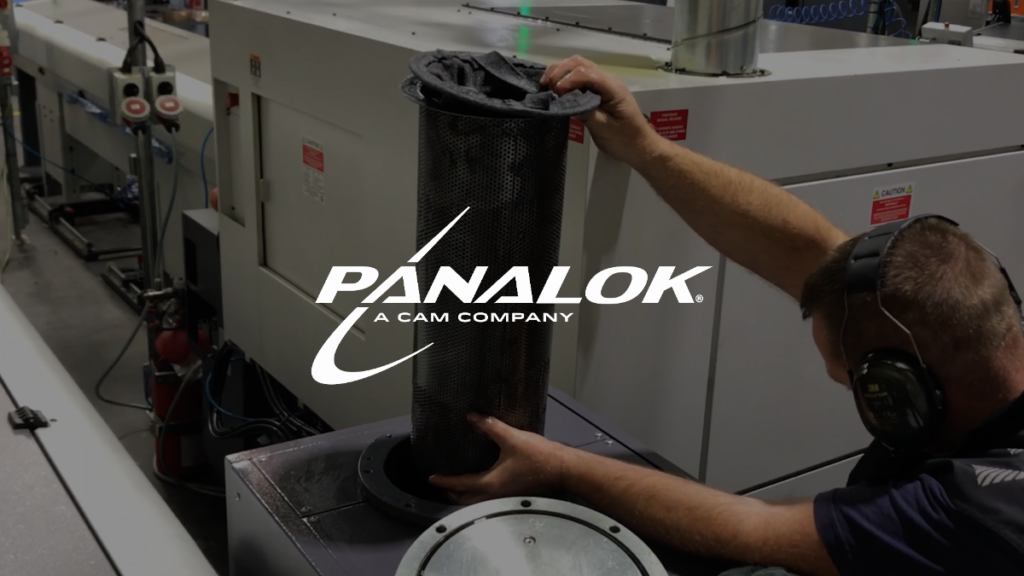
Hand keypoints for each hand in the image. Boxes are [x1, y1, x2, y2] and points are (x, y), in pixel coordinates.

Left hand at [428, 413, 571, 505]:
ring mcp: (505, 497)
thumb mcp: (511, 437)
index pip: (461, 484)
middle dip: (452, 492)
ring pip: (478, 501)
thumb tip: (471, 417)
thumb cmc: (538, 456)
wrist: (562, 468)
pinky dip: (478, 493)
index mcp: (491, 483)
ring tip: (458, 484)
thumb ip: (490, 426)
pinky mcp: (513, 495)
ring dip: (465, 494)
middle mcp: (496, 495)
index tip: (432, 478)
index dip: (445, 480)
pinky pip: (488, 498)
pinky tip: (481, 481)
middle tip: (442, 483)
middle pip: (466, 499)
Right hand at [541, 55, 658, 165]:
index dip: (567, 80)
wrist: (639, 146)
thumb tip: (565, 102)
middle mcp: (607, 80)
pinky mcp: (597, 91)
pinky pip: (579, 78)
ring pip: (578, 67)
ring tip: (546, 85)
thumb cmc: (625, 139)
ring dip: (560, 72)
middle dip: (559, 71)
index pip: (585, 73)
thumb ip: (586, 112)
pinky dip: (564, 79)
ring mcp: (602, 84)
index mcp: (612, 87)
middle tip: (545, 86)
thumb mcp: (604, 128)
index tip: (555, 94)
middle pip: (579, 63)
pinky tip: (555, 89)